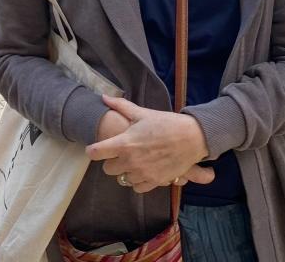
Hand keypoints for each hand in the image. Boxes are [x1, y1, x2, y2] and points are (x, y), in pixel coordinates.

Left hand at [86, 97, 213, 193]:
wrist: (192, 137)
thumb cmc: (166, 123)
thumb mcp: (142, 113)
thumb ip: (121, 106)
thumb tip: (104, 97)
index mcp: (124, 143)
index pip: (96, 152)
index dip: (92, 151)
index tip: (94, 149)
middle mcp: (130, 160)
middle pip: (108, 170)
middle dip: (111, 162)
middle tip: (119, 154)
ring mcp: (142, 172)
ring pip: (123, 179)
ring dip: (126, 171)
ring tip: (134, 161)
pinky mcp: (155, 181)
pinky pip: (137, 187)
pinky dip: (138, 181)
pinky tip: (143, 171)